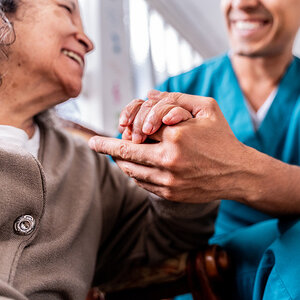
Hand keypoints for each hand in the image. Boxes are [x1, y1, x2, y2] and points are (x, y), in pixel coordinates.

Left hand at [89, 93, 250, 202]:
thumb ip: (176, 99)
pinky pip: (142, 183)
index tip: (98, 136)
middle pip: (126, 153)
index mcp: (177, 136)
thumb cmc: (222, 137)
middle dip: (107, 148)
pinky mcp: (170, 194)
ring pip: (131, 170)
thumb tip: (148, 95)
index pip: (138, 130)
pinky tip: (132, 166)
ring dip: (120, 161)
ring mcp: (168, 181)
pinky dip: (133, 173)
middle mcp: (169, 160)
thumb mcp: (207, 109)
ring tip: (115, 154)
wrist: (238, 173)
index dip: (120, 130)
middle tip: (95, 144)